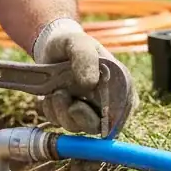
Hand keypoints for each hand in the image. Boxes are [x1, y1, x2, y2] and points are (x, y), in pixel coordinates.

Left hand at [31, 18, 116, 135]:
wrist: (52, 48)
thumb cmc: (72, 44)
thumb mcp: (79, 43)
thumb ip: (86, 58)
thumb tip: (90, 83)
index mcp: (120, 87)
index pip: (122, 112)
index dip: (105, 117)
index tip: (79, 105)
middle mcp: (106, 103)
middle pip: (99, 127)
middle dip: (78, 117)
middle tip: (61, 95)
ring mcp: (87, 111)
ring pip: (76, 127)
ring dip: (61, 112)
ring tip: (55, 91)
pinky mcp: (69, 115)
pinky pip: (60, 123)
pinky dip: (52, 111)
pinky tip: (49, 95)